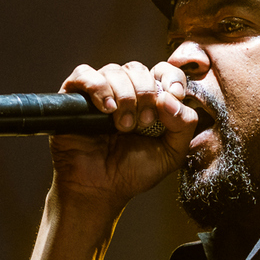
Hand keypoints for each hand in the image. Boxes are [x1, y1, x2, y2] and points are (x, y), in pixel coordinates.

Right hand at [50, 61, 196, 211]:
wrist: (99, 190)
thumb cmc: (132, 173)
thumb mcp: (171, 153)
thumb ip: (184, 125)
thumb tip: (171, 97)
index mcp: (151, 101)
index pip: (165, 71)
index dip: (172, 78)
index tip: (175, 95)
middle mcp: (126, 92)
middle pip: (139, 69)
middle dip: (145, 95)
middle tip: (142, 124)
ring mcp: (100, 92)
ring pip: (114, 70)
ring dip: (124, 97)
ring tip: (122, 126)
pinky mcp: (74, 96)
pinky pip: (84, 74)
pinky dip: (97, 88)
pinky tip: (106, 109)